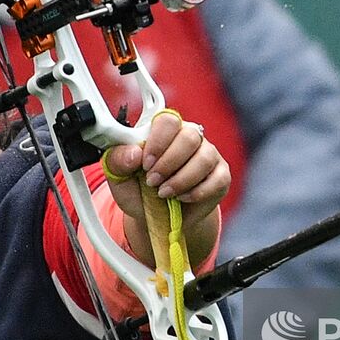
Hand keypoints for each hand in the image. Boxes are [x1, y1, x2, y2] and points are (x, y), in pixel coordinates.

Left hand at [102, 112, 228, 261]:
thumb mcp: (119, 179)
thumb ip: (118, 161)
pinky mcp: (221, 175)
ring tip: (164, 193)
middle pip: (189, 136)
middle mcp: (189, 137)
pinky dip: (196, 192)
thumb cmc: (140, 192)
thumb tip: (133, 153)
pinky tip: (182, 197)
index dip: (157, 141)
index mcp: (164, 131)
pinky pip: (216, 179)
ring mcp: (208, 155)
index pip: (168, 120)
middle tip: (152, 181)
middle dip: (168, 163)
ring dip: (181, 179)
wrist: (157, 219)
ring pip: (204, 158)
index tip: (145, 163)